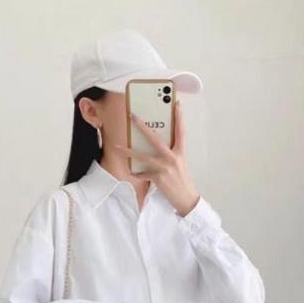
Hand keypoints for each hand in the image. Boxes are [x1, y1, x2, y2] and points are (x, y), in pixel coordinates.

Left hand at [114, 100, 200, 217]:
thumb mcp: (180, 164)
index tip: (176, 103)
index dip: (179, 117)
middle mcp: (173, 158)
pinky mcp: (158, 178)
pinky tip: (132, 172)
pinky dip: (137, 174)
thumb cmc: (182, 181)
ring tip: (117, 147)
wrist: (186, 199)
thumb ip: (170, 154)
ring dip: (128, 151)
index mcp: (180, 152)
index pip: (180, 131)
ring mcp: (165, 168)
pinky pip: (143, 174)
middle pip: (155, 139)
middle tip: (132, 116)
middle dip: (142, 127)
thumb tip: (156, 146)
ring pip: (143, 156)